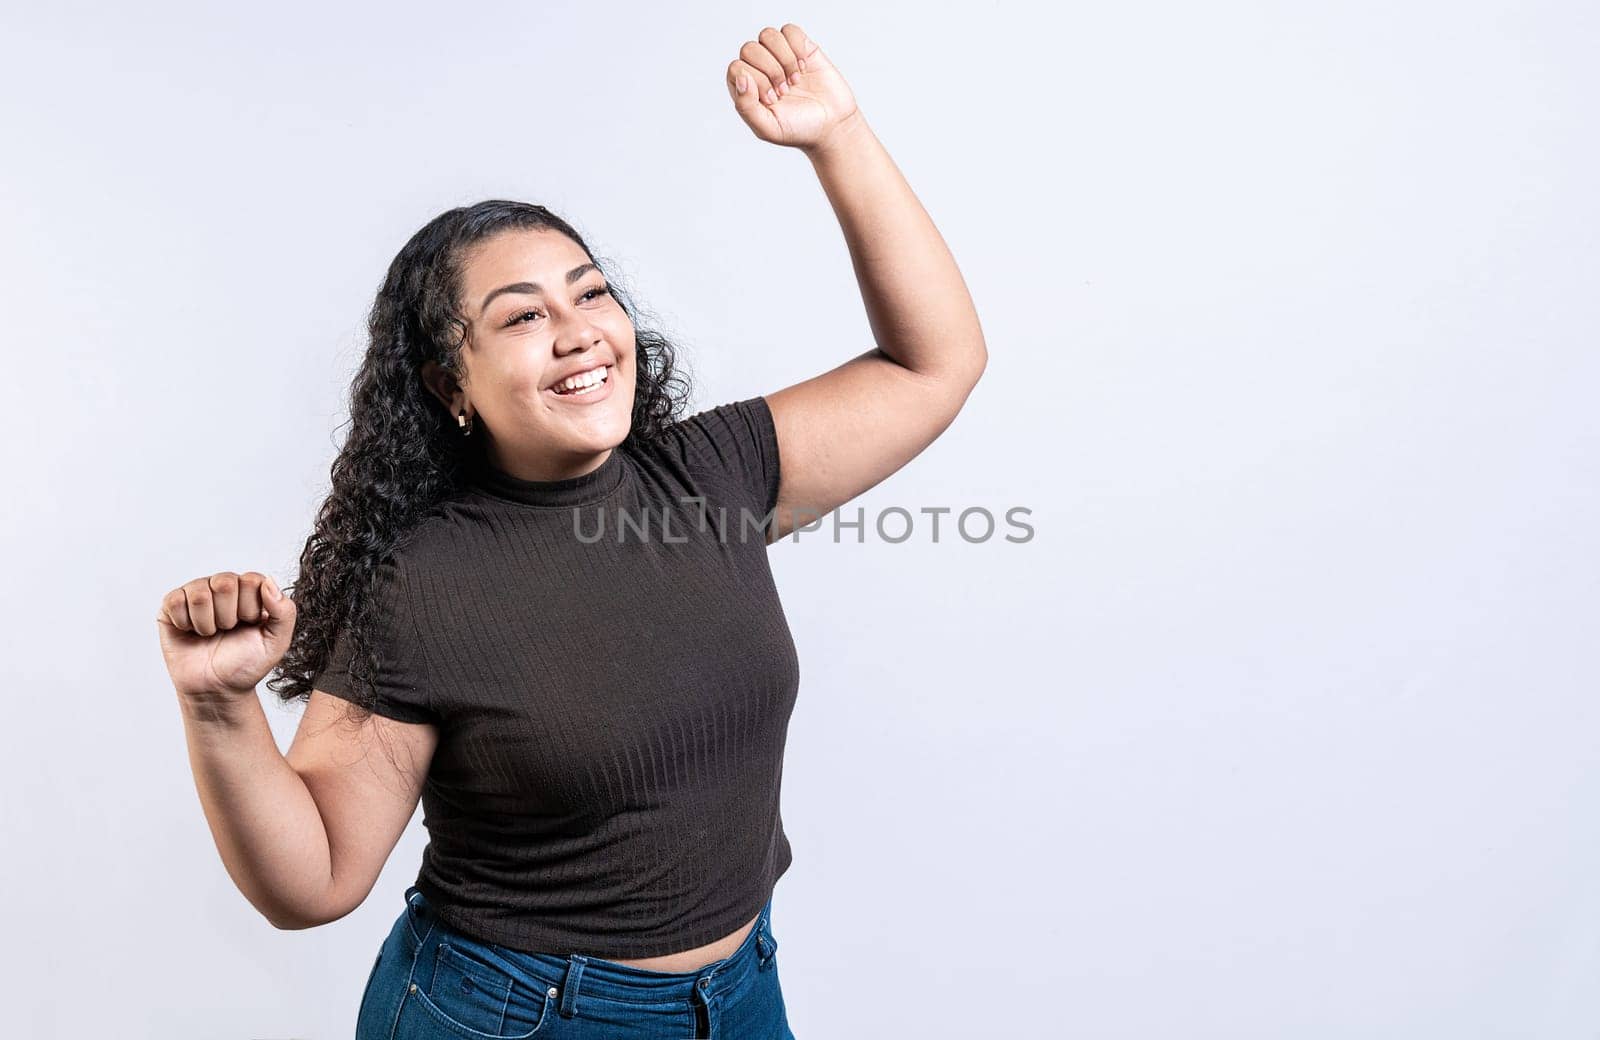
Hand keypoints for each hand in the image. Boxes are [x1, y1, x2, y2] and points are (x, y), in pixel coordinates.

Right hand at [156, 571, 296, 699]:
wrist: (217, 688)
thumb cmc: (246, 663)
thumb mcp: (277, 642)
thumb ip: (284, 611)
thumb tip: (269, 581)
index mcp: (250, 590)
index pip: (252, 579)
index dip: (250, 608)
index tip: (248, 625)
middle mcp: (223, 586)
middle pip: (224, 582)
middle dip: (228, 616)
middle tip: (227, 630)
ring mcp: (196, 593)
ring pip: (199, 594)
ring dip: (207, 623)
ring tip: (210, 634)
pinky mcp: (172, 605)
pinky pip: (175, 602)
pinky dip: (185, 624)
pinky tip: (191, 632)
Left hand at [725, 23, 861, 153]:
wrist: (832, 125)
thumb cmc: (799, 130)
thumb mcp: (768, 128)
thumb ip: (746, 107)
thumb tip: (742, 77)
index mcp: (746, 88)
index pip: (737, 68)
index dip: (756, 81)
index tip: (774, 99)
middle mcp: (759, 69)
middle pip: (749, 49)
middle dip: (771, 70)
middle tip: (786, 91)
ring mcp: (779, 56)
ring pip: (768, 36)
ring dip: (784, 59)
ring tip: (796, 80)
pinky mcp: (799, 47)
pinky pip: (789, 30)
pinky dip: (797, 48)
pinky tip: (804, 67)